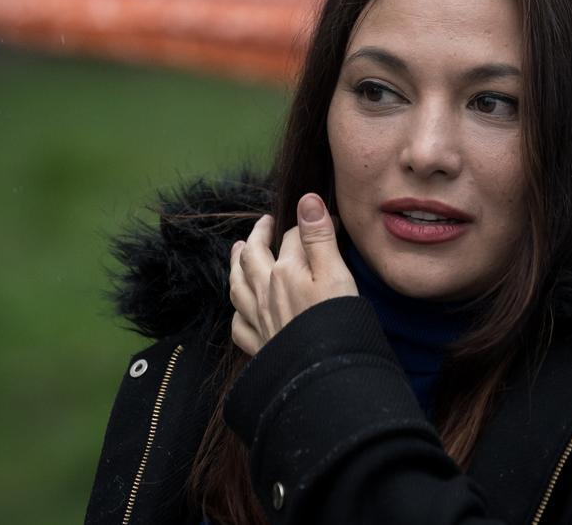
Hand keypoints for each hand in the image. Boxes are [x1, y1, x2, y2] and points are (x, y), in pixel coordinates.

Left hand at [229, 193, 357, 354]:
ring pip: (238, 286)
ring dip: (236, 265)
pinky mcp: (259, 346)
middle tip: (264, 223)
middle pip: (254, 256)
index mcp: (284, 271)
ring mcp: (258, 320)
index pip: (291, 238)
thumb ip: (318, 236)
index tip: (322, 221)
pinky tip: (240, 310)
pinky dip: (237, 313)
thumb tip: (305, 199)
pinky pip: (239, 326)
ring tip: (238, 251)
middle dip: (258, 236)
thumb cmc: (335, 322)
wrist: (321, 374)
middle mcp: (265, 292)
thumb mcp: (334, 273)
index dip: (306, 225)